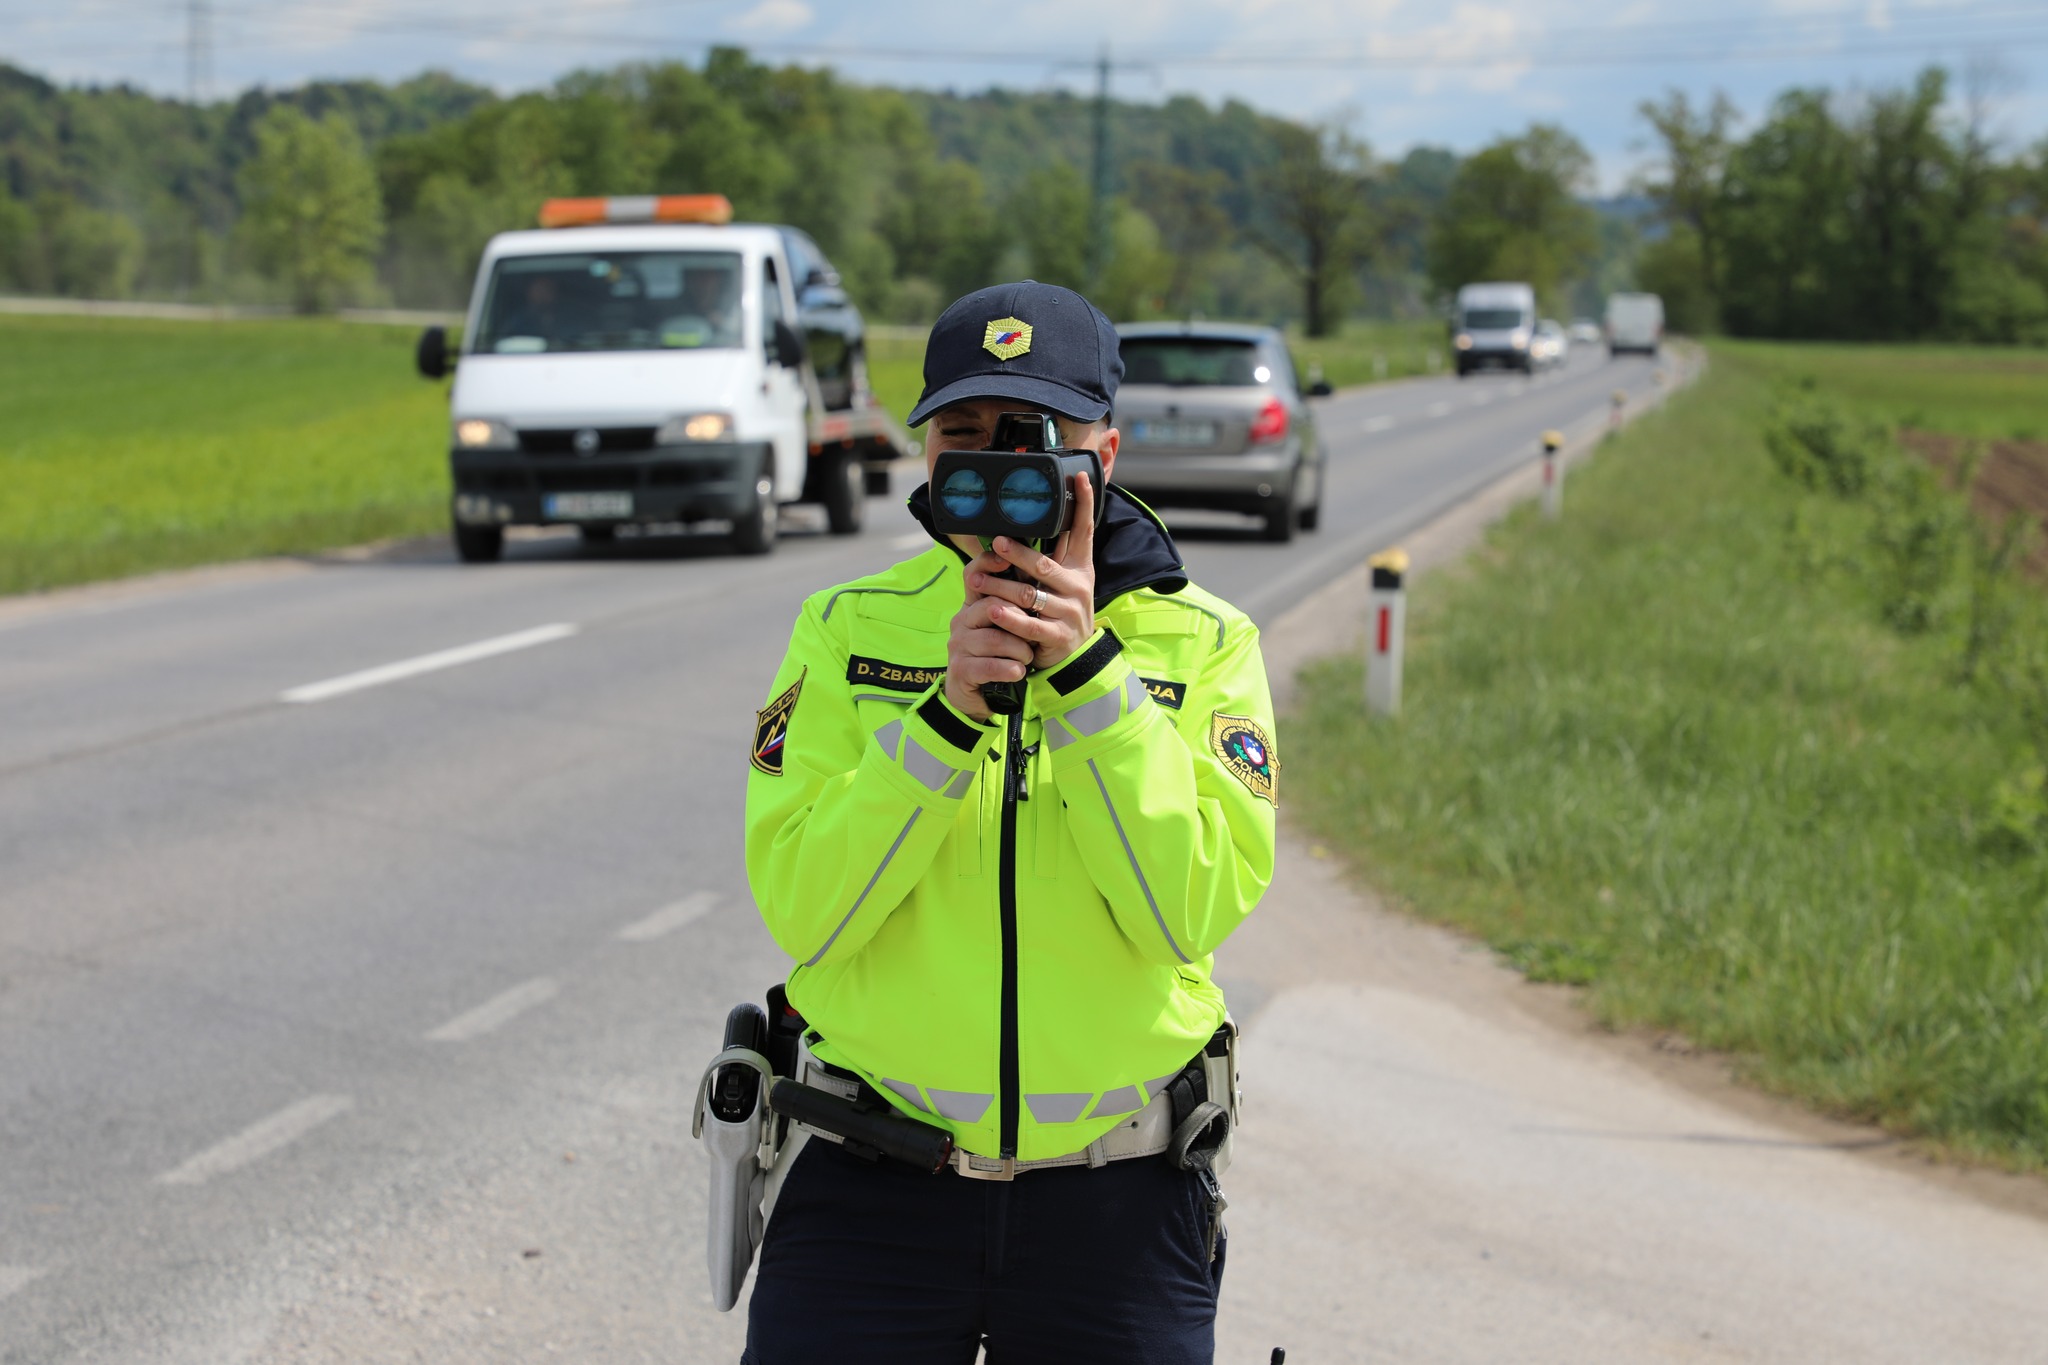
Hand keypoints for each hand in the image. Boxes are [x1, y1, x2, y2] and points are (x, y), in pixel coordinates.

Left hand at [943, 474, 1097, 720]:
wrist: (1074, 653)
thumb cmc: (1059, 608)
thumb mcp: (1061, 580)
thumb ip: (1049, 555)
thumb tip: (1029, 520)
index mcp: (1079, 567)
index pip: (1084, 530)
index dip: (1085, 503)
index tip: (1081, 477)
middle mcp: (1078, 586)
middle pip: (1044, 566)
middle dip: (1019, 553)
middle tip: (996, 541)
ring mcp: (1070, 612)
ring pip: (1030, 595)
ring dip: (1001, 586)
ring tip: (978, 579)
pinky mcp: (1059, 636)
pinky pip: (1030, 625)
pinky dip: (1009, 619)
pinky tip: (992, 611)